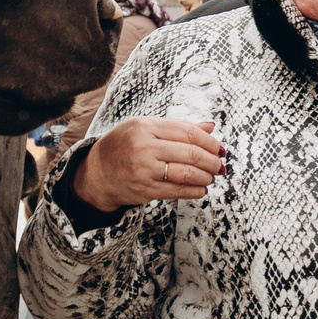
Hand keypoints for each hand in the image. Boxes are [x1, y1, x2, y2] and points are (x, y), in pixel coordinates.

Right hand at [71, 117, 227, 213]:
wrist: (98, 172)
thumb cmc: (124, 146)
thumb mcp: (145, 128)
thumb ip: (177, 127)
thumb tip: (210, 127)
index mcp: (145, 126)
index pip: (188, 132)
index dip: (209, 142)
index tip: (219, 148)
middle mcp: (144, 146)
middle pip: (190, 153)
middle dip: (211, 161)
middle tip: (219, 165)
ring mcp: (144, 169)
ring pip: (187, 173)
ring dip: (205, 177)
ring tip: (211, 177)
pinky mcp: (145, 189)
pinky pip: (177, 191)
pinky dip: (194, 191)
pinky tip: (201, 189)